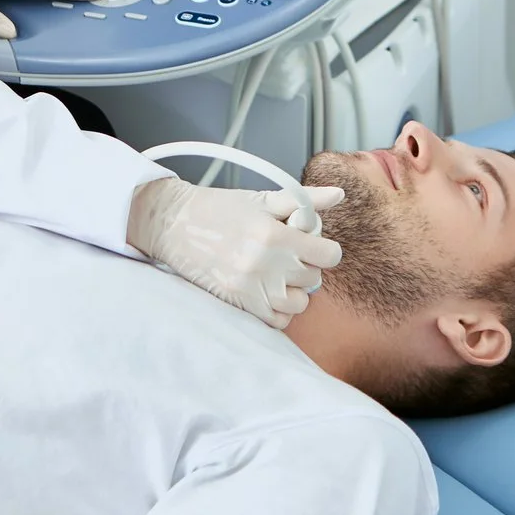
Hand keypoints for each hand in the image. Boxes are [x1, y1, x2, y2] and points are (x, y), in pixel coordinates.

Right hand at [125, 176, 345, 328]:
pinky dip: (278, 310)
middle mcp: (265, 264)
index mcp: (275, 234)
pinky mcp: (238, 303)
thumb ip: (305, 201)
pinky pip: (276, 320)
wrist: (175, 224)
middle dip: (306, 267)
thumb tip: (339, 194)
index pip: (329, 256)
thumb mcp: (263, 198)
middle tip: (288, 255)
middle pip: (314, 279)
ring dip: (295, 291)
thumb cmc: (220, 208)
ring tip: (280, 275)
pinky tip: (268, 291)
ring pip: (298, 304)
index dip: (325, 249)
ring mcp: (251, 287)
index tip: (312, 245)